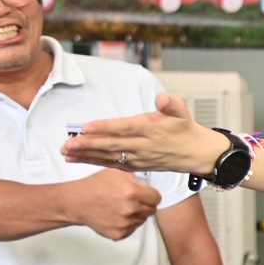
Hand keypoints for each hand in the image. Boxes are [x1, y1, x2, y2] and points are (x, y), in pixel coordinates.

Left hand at [61, 93, 227, 175]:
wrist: (197, 154)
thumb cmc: (185, 129)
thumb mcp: (183, 112)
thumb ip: (172, 104)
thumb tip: (162, 99)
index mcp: (151, 130)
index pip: (124, 128)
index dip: (104, 128)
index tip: (85, 128)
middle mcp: (143, 146)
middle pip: (112, 145)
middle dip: (88, 145)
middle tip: (67, 144)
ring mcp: (139, 158)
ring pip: (109, 157)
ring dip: (87, 155)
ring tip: (66, 153)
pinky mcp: (137, 165)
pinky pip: (113, 164)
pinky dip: (95, 162)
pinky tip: (79, 159)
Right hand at [69, 168, 160, 239]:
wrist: (76, 202)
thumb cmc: (96, 185)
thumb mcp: (117, 172)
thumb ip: (135, 175)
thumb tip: (148, 178)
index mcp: (133, 192)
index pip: (157, 198)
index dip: (151, 195)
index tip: (144, 194)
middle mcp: (131, 209)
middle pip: (152, 210)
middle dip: (145, 204)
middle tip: (132, 201)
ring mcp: (125, 223)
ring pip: (142, 220)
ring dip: (136, 214)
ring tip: (122, 207)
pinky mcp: (119, 234)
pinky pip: (132, 229)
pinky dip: (127, 224)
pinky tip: (117, 216)